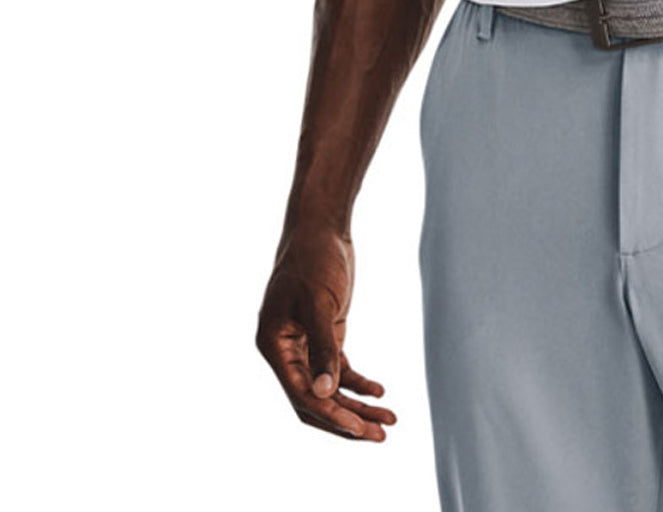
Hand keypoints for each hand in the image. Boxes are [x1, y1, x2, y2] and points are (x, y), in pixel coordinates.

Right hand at [256, 227, 396, 440]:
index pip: (301, 394)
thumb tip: (327, 392)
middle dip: (347, 419)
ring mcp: (303, 344)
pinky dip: (357, 382)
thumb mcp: (321, 303)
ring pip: (329, 387)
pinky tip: (380, 392)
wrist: (320, 227)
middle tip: (381, 435)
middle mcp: (285, 350)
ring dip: (356, 405)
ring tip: (389, 420)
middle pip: (315, 399)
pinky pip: (338, 368)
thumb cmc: (314, 258)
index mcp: (273, 345)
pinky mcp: (322, 333)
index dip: (331, 414)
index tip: (361, 429)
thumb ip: (323, 347)